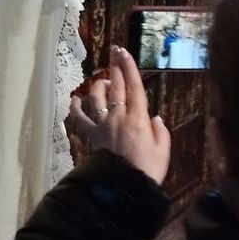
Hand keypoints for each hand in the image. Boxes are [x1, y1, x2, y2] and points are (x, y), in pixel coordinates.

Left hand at [65, 45, 171, 184]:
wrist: (123, 188)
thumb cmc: (147, 170)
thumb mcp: (163, 151)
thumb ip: (160, 132)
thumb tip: (154, 117)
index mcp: (138, 118)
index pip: (134, 87)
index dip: (129, 67)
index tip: (124, 52)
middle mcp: (119, 116)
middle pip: (116, 86)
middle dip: (115, 67)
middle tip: (114, 51)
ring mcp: (103, 124)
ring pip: (97, 97)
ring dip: (99, 84)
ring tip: (104, 80)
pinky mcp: (91, 135)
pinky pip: (80, 119)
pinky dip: (75, 108)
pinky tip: (74, 100)